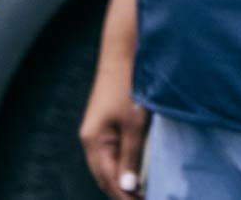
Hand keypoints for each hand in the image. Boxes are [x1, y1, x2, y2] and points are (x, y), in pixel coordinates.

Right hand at [78, 45, 148, 197]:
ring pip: (108, 168)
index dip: (126, 198)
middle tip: (149, 199)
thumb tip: (127, 187)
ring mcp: (97, 134)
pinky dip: (124, 169)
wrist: (123, 56)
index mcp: (93, 142)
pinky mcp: (106, 127)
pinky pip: (112, 156)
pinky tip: (139, 174)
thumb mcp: (134, 125)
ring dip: (124, 183)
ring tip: (146, 193)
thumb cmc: (129, 89)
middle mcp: (91, 140)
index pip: (108, 181)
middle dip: (124, 194)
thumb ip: (131, 156)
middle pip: (105, 178)